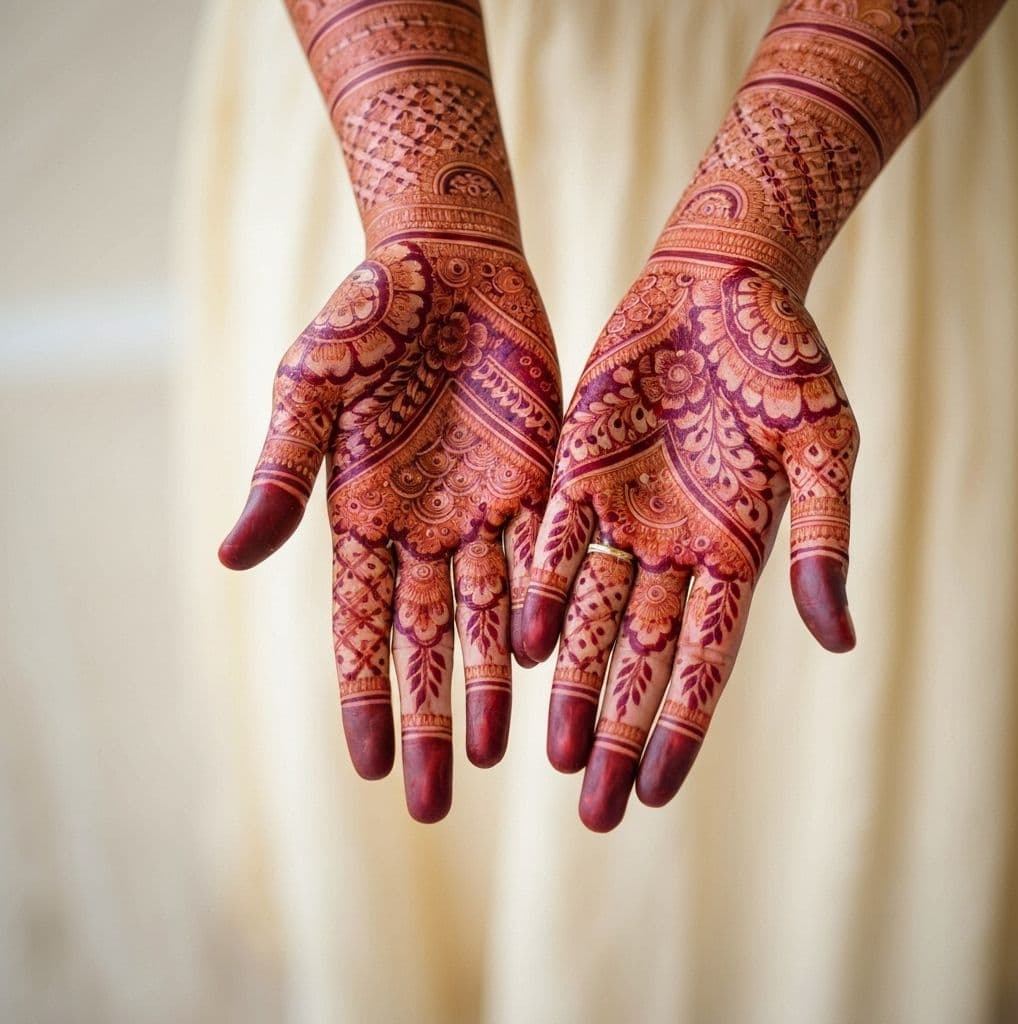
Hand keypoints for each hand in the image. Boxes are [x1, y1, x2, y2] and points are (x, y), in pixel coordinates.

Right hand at [220, 239, 559, 821]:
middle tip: (432, 801)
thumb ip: (282, 471)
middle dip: (427, 719)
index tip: (368, 763)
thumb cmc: (366, 317)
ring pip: (487, 616)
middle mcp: (422, 529)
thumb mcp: (310, 389)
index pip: (360, 627)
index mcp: (360, 516)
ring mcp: (482, 511)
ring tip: (495, 756)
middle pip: (425, 641)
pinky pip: (544, 560)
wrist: (450, 264)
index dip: (364, 695)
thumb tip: (231, 557)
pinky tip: (547, 668)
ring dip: (488, 685)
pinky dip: (542, 613)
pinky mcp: (540, 484)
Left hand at [520, 259, 856, 830]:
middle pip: (643, 658)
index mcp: (736, 552)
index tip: (655, 793)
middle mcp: (673, 547)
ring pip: (593, 616)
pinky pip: (554, 544)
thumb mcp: (820, 446)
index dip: (682, 728)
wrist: (718, 283)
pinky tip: (525, 647)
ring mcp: (621, 513)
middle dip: (620, 730)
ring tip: (554, 753)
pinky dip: (544, 594)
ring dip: (575, 682)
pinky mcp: (577, 473)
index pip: (706, 660)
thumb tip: (839, 638)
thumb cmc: (784, 358)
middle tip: (594, 807)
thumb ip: (821, 538)